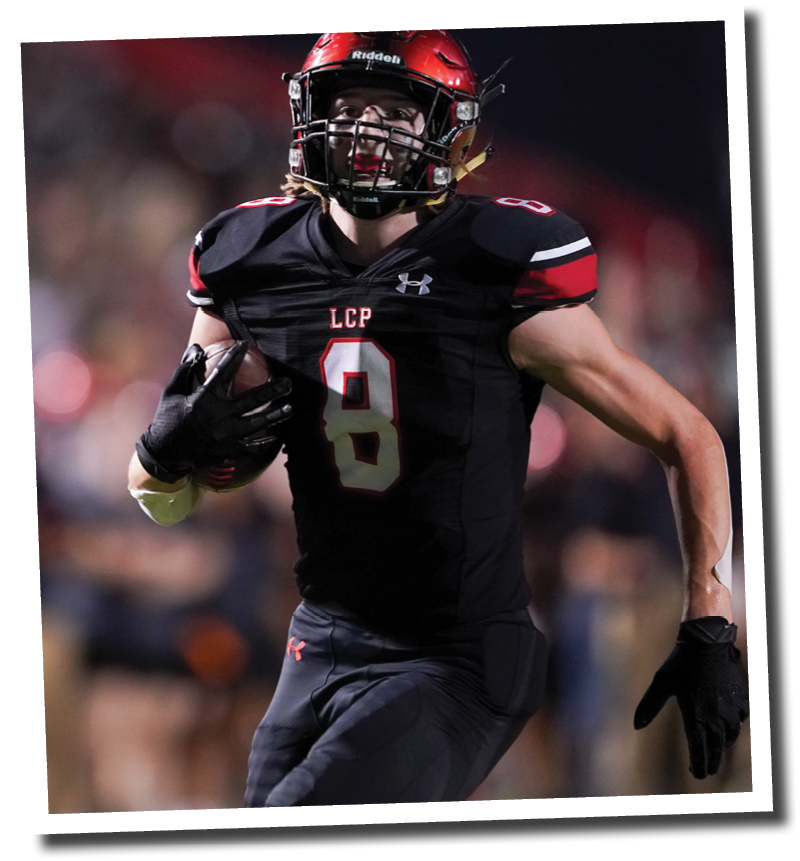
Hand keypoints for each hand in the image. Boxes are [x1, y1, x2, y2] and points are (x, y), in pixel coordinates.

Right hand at [136, 342, 291, 482]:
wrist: (165, 454)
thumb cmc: (168, 418)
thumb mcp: (172, 391)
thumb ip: (185, 369)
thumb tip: (197, 348)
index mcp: (203, 399)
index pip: (223, 372)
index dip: (234, 356)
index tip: (246, 344)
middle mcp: (218, 416)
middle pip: (250, 400)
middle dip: (271, 391)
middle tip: (288, 383)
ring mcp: (225, 435)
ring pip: (257, 424)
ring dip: (275, 416)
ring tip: (291, 409)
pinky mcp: (228, 450)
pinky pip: (251, 447)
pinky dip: (264, 442)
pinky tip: (277, 436)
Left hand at [634, 616, 748, 778]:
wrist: (708, 642)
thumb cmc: (681, 662)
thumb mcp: (661, 683)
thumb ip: (649, 706)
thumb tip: (635, 726)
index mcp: (697, 715)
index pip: (700, 750)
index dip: (698, 764)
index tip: (696, 773)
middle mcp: (717, 717)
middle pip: (716, 749)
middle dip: (711, 762)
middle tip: (705, 771)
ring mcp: (732, 710)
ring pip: (729, 737)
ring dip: (722, 747)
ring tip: (714, 751)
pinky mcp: (742, 701)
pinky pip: (738, 722)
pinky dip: (731, 729)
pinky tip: (725, 729)